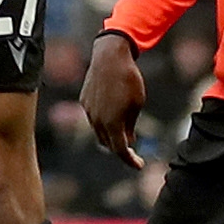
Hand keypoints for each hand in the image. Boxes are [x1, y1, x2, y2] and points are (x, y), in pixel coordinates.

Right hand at [81, 30, 145, 163]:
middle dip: (121, 149)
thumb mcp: (137, 104)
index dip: (130, 160)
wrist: (110, 58)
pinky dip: (104, 123)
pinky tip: (113, 115)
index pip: (120, 150)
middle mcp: (96, 121)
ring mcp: (88, 111)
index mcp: (112, 123)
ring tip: (124, 133)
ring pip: (99, 132)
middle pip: (108, 144)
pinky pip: (94, 119)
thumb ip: (130, 125)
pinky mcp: (84, 102)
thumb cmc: (129, 80)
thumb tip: (128, 141)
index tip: (139, 165)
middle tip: (133, 151)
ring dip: (111, 137)